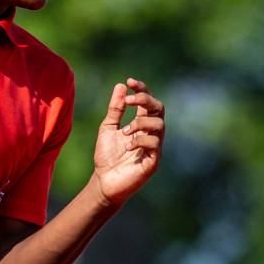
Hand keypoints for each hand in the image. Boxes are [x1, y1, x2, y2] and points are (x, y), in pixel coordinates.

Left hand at [91, 77, 164, 206]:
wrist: (103, 181)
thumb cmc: (106, 156)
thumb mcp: (108, 128)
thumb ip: (115, 109)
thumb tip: (121, 86)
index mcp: (141, 124)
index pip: (148, 101)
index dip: (142, 89)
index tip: (130, 82)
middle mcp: (151, 133)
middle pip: (159, 109)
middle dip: (145, 100)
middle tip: (129, 101)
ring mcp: (154, 147)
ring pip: (159, 125)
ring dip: (140, 123)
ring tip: (123, 132)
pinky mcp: (154, 161)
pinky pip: (155, 144)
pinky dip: (140, 141)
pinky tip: (126, 146)